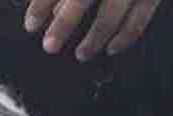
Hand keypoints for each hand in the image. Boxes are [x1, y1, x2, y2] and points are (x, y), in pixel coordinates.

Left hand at [24, 0, 161, 60]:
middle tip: (50, 46)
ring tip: (81, 53)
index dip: (41, 5)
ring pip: (112, 12)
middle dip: (64, 24)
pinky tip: (112, 48)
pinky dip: (127, 35)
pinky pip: (141, 15)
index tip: (31, 26)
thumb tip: (50, 10)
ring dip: (95, 37)